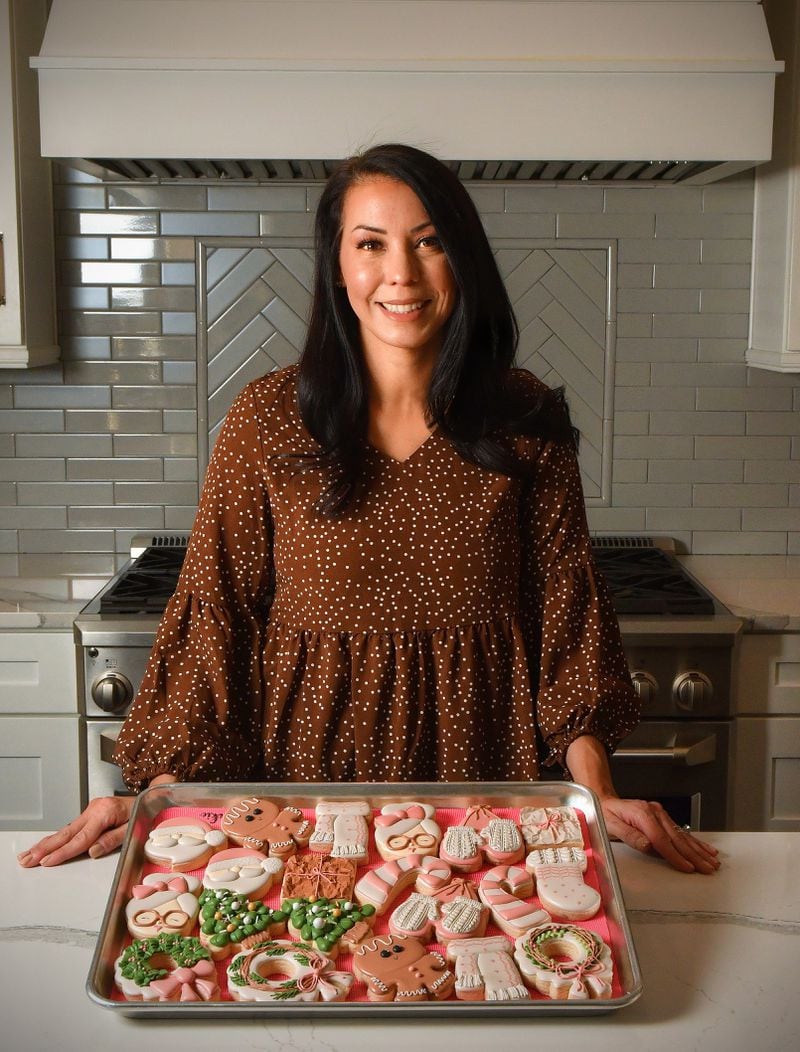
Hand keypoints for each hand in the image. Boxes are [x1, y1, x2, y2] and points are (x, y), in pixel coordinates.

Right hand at [16, 773, 175, 867]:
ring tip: (28, 854)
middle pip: (67, 833)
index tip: (47, 861)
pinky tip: (45, 845)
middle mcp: (95, 809)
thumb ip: (113, 839)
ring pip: (65, 830)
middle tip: (27, 859)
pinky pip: (71, 828)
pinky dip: (57, 838)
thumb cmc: (143, 813)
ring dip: (46, 843)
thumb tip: (92, 851)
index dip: (63, 852)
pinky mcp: (90, 813)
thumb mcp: (133, 828)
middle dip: (45, 848)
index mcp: (105, 812)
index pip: (81, 838)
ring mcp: (91, 810)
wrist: (150, 797)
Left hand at [599, 795, 719, 873]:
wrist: (605, 800)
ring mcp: (660, 814)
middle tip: (707, 868)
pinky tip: (705, 848)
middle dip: (694, 855)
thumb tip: (647, 845)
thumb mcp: (610, 824)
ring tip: (712, 861)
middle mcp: (654, 812)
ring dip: (699, 849)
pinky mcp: (662, 817)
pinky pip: (681, 831)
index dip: (675, 855)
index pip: (662, 839)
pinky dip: (695, 841)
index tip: (687, 867)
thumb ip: (629, 835)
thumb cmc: (605, 813)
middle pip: (677, 838)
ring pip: (683, 835)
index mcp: (642, 814)